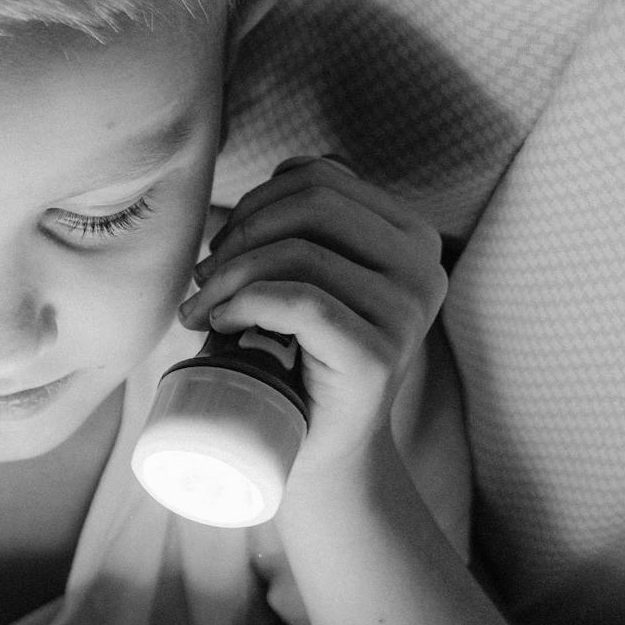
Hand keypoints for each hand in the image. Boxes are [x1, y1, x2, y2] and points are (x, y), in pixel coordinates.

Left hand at [177, 156, 446, 481]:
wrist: (317, 448)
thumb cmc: (298, 356)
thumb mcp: (309, 276)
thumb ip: (309, 224)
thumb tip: (269, 179)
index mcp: (410, 236)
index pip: (322, 176)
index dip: (256, 200)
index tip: (222, 245)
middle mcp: (423, 267)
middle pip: (311, 203)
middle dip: (240, 233)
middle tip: (204, 278)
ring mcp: (406, 312)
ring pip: (299, 251)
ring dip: (229, 275)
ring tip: (201, 308)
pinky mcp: (377, 355)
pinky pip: (299, 301)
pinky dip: (243, 303)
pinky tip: (217, 324)